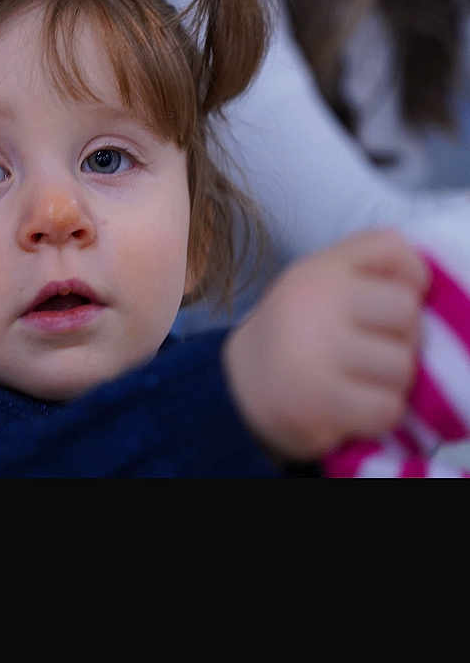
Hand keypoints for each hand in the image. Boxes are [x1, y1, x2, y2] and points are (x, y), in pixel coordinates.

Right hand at [222, 228, 429, 462]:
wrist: (237, 387)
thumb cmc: (297, 331)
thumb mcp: (320, 279)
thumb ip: (368, 264)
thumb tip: (424, 280)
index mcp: (321, 269)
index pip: (394, 249)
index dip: (411, 277)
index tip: (390, 304)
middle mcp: (316, 302)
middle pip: (406, 311)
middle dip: (403, 336)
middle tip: (376, 349)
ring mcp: (316, 352)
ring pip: (403, 365)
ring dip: (393, 381)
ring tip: (364, 381)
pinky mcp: (319, 401)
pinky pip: (388, 408)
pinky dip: (380, 413)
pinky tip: (356, 407)